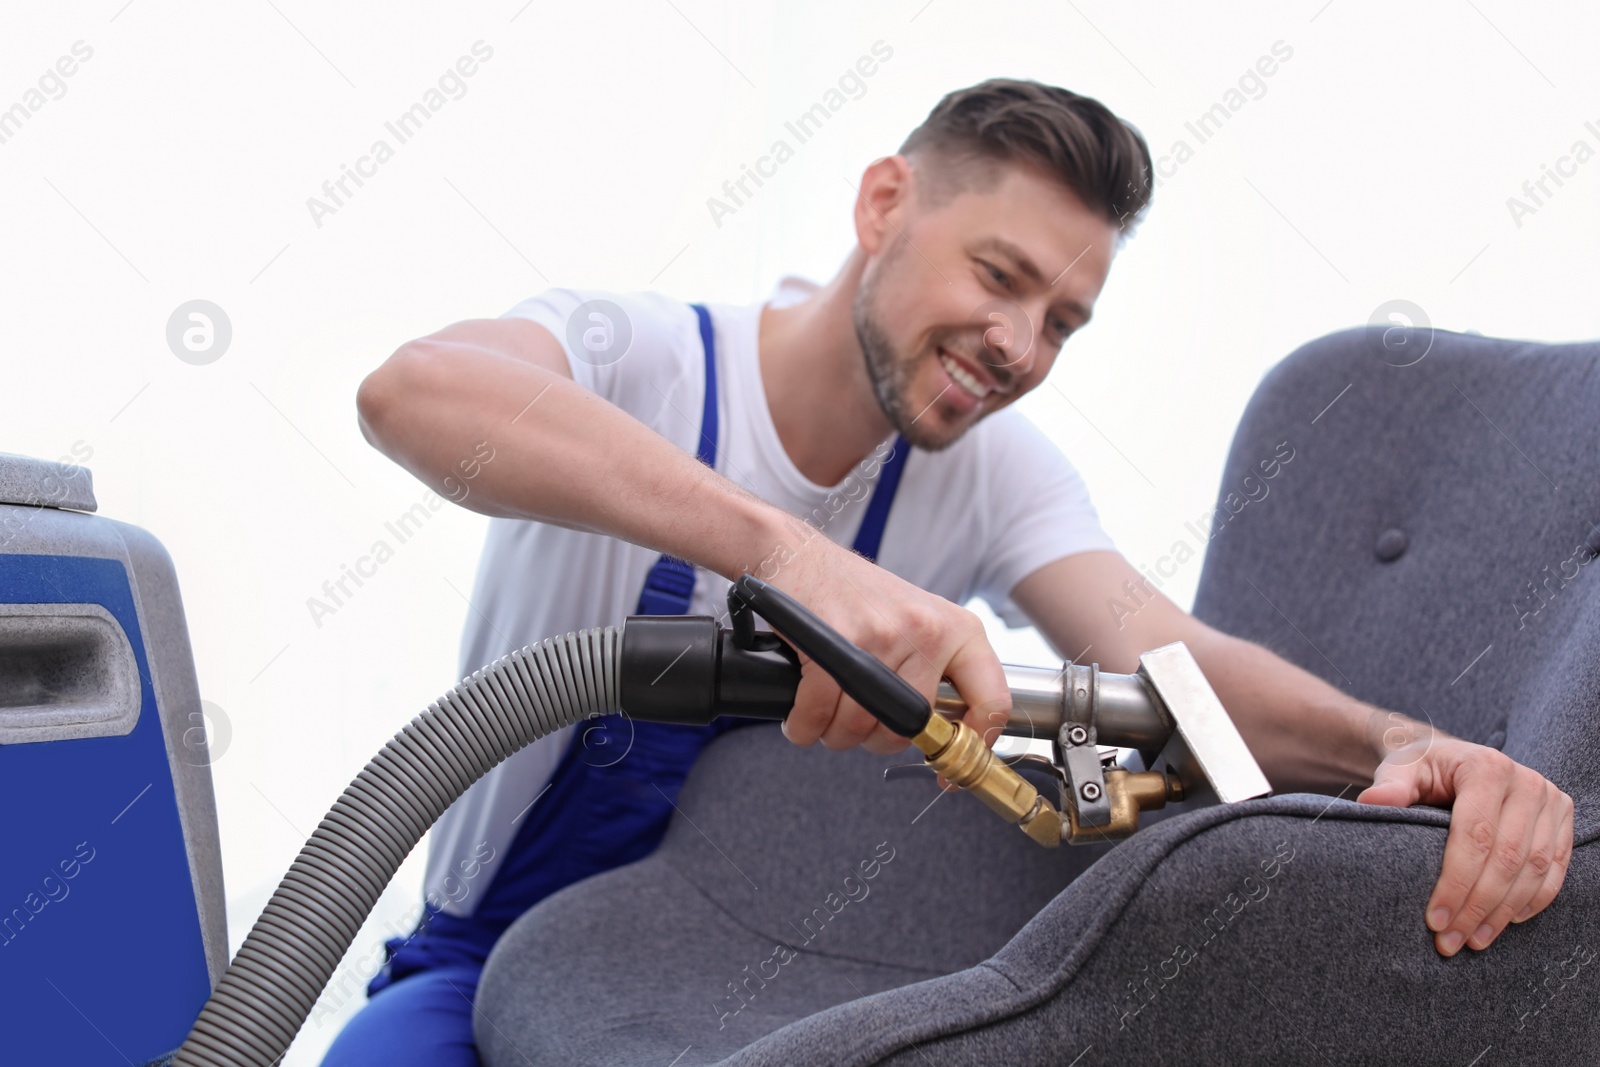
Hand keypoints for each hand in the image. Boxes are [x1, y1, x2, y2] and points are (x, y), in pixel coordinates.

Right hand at [764, 535, 1010, 763]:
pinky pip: (819, 716)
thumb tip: (946, 739)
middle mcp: (927, 631)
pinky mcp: (834, 644)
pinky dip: (804, 726)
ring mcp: (881, 636)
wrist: (799, 556)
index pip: (994, 701)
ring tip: (826, 713)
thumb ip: (936, 673)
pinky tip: (802, 717)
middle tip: (857, 722)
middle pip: (909, 730)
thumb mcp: (917, 622)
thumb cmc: (856, 596)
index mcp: (959, 630)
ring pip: (861, 728)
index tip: (953, 771)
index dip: (975, 749)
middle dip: (875, 740)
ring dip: (834, 734)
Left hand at [1357, 737, 1572, 956]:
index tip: (1435, 919)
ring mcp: (1550, 801)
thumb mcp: (1402, 768)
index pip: (1476, 835)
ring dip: (1504, 912)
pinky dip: (1534, 900)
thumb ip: (1390, 785)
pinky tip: (1507, 922)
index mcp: (1487, 767)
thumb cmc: (1424, 767)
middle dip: (1477, 907)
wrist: (1454, 757)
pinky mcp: (1562, 820)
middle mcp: (1526, 782)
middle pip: (1507, 858)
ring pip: (1534, 869)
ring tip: (1474, 940)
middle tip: (1450, 941)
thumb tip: (1371, 802)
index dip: (1456, 882)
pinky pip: (1557, 869)